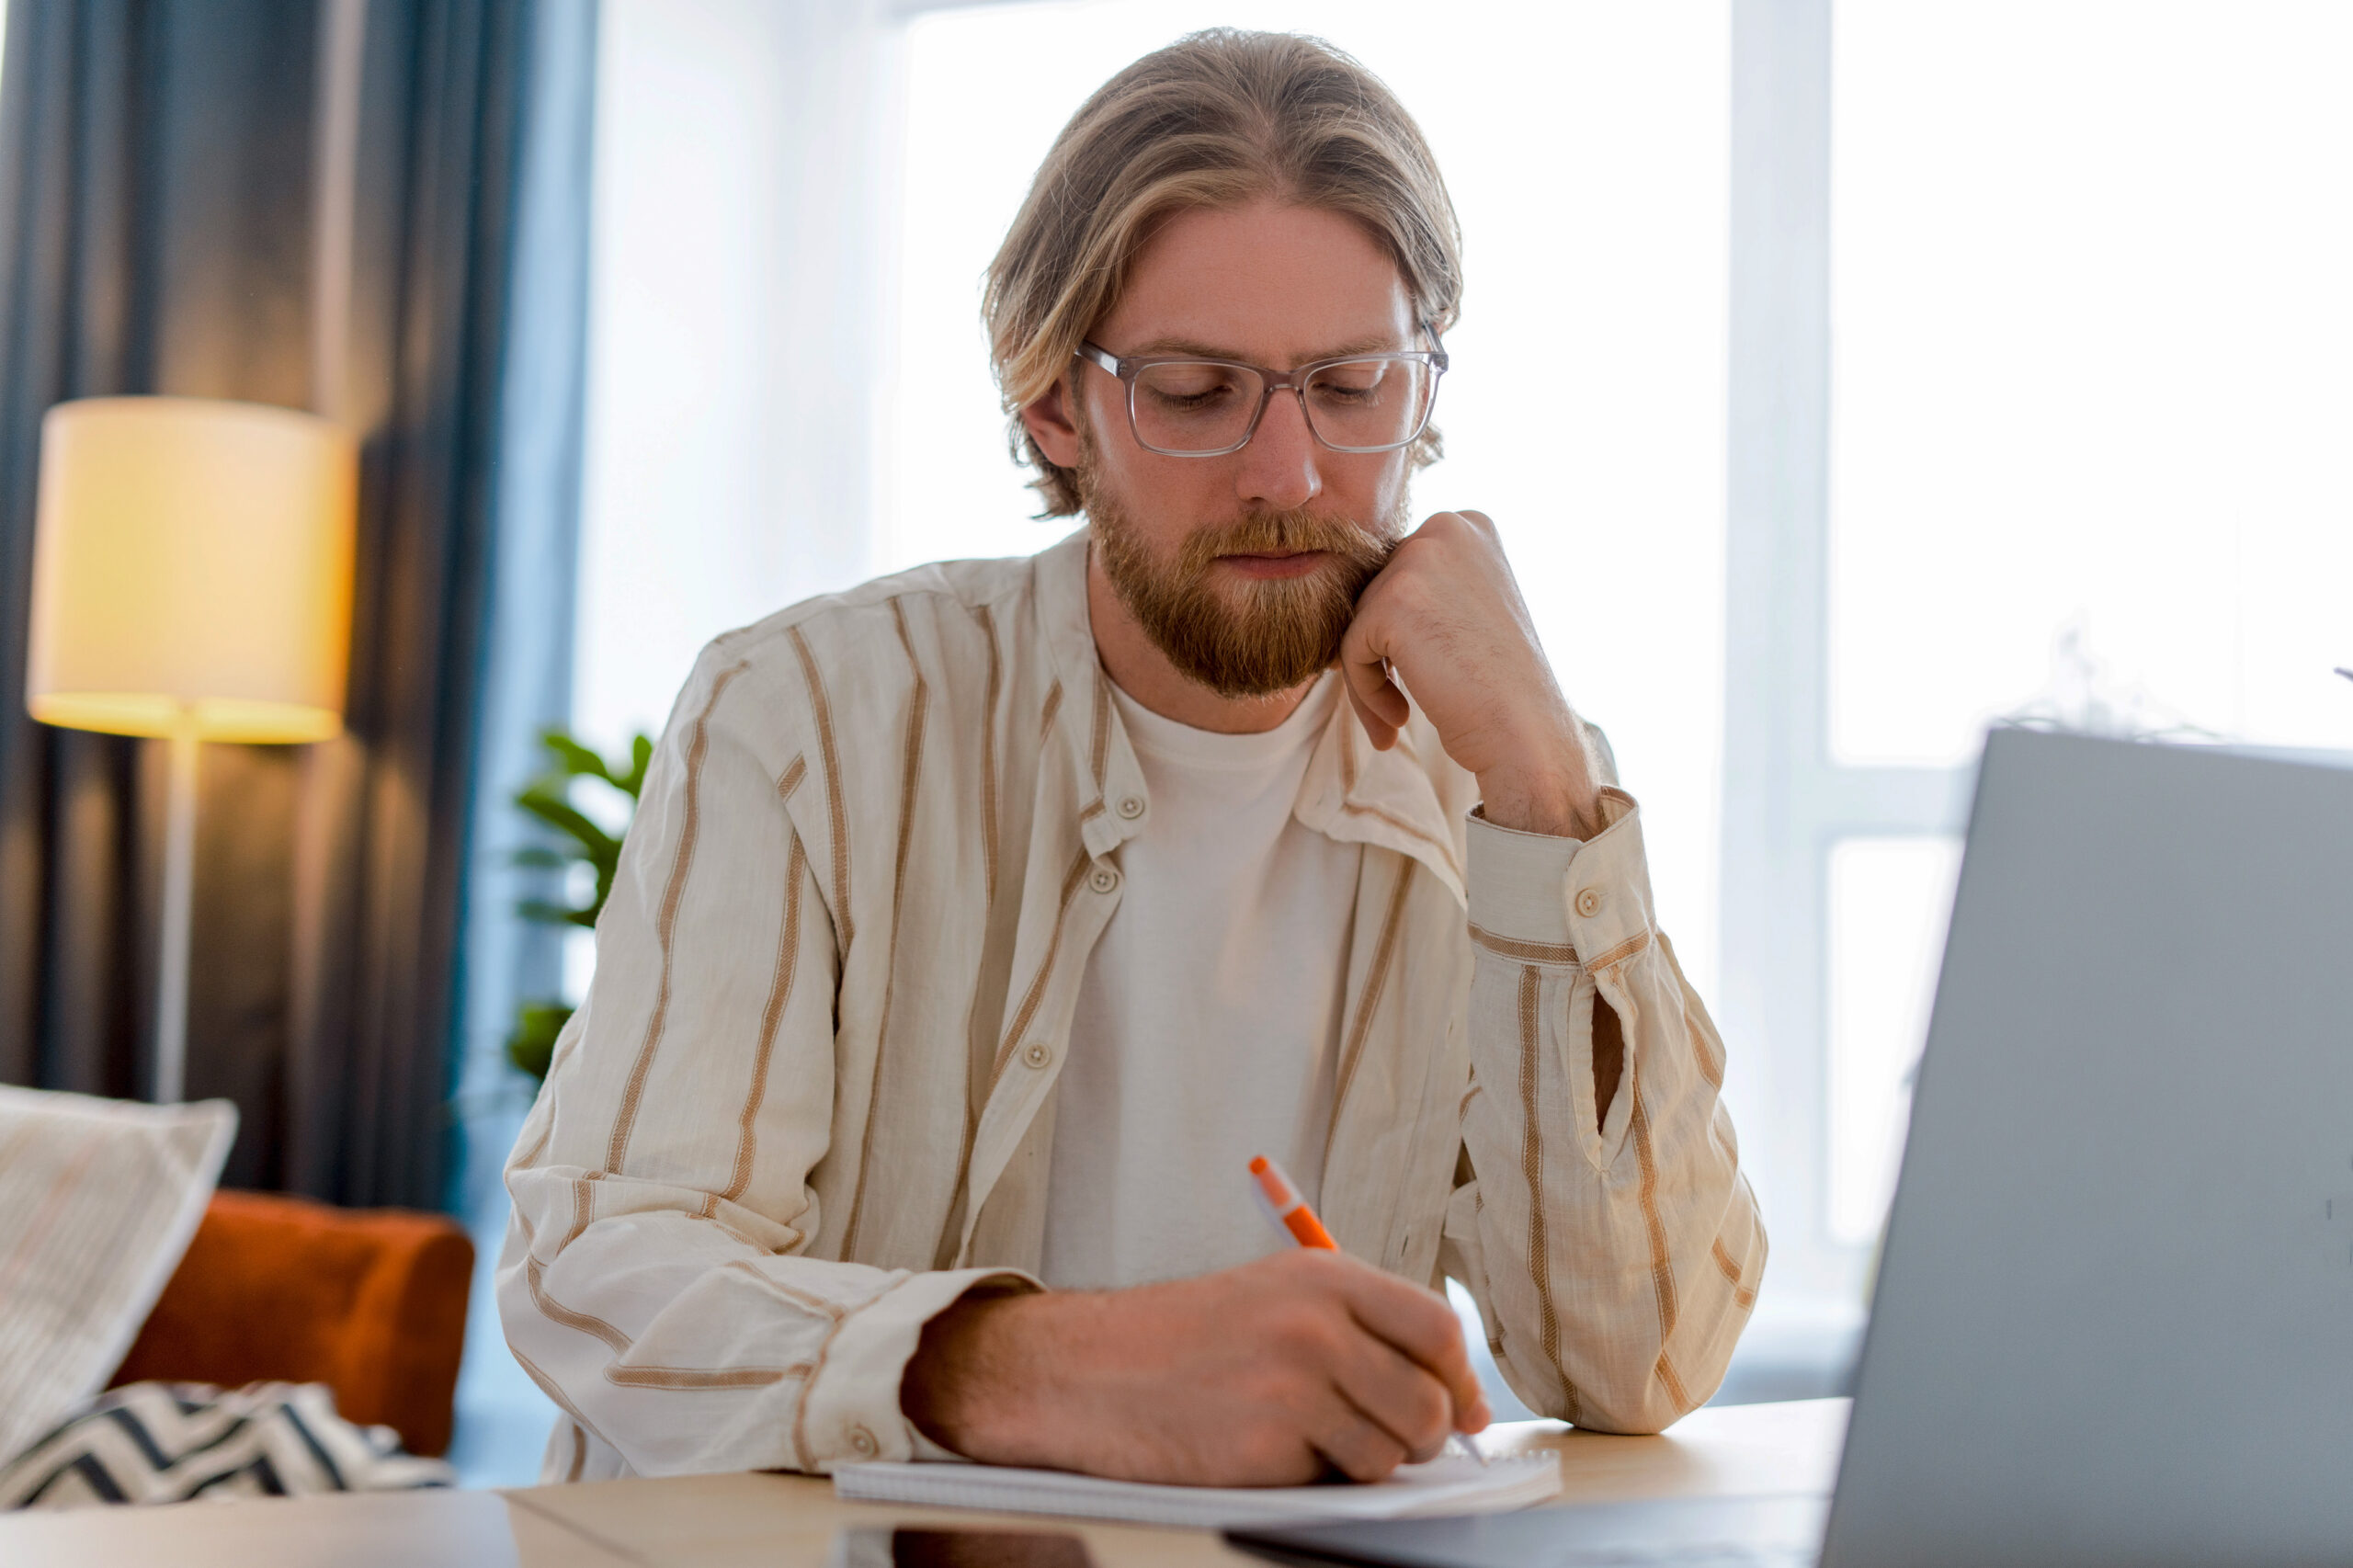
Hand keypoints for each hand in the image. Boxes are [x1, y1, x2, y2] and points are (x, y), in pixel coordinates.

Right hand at [900, 1249, 1491, 1484]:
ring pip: (1391, 1452)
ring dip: (1368, 1463)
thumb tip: (1450, 1392)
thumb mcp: (1276, 1297)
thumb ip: (1359, 1327)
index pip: (1439, 1328)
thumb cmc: (1184, 1338)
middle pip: (1429, 1401)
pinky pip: (1334, 1482)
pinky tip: (1269, 1451)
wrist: (1089, 1370)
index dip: (1462, 1379)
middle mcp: (1317, 1325)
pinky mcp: (1266, 1445)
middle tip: (1391, 1441)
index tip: (1464, 1410)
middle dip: (1423, 1436)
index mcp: (1325, 1278)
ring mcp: (1293, 1386)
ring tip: (1313, 1441)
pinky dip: (1316, 1480)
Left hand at [1340, 510, 1602, 838]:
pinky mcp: (1394, 600)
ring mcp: (1420, 559)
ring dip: (1370, 677)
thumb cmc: (1500, 686)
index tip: (1421, 673)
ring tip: (1398, 718)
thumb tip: (1354, 594)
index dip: (1399, 631)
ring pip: (1358, 621)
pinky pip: (1350, 648)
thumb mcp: (1468, 611)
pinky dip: (1365, 691)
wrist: (1526, 732)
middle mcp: (1446, 528)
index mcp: (1469, 524)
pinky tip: (1399, 719)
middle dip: (1380, 654)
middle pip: (1373, 592)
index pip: (1398, 572)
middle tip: (1400, 706)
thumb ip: (1424, 590)